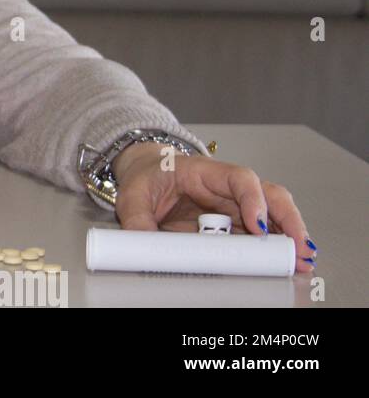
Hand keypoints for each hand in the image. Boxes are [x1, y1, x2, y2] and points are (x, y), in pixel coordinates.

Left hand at [112, 143, 317, 272]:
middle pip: (270, 195)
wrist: (148, 175)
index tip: (258, 225)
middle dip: (287, 220)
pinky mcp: (234, 223)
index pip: (240, 179)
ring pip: (273, 215)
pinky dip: (274, 246)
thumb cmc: (147, 177)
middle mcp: (228, 187)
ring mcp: (235, 205)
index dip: (254, 200)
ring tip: (300, 259)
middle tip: (297, 246)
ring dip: (289, 236)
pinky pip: (260, 233)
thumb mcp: (133, 195)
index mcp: (206, 172)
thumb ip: (136, 217)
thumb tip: (141, 241)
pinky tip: (285, 261)